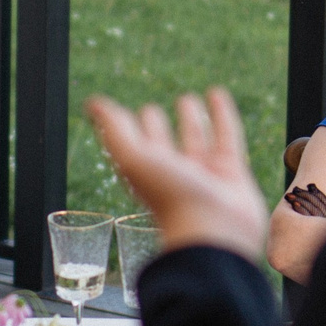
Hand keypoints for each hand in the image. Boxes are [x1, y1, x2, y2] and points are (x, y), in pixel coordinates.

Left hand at [86, 90, 267, 259]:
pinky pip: (227, 137)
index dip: (129, 129)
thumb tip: (93, 102)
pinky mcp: (232, 173)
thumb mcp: (134, 159)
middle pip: (163, 146)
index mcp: (147, 175)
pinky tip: (217, 93)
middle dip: (157, 126)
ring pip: (196, 141)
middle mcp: (173, 175)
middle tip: (151, 109)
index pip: (135, 146)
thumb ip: (115, 130)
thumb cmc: (170, 198)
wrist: (213, 232)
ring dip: (191, 119)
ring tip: (187, 98)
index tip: (121, 113)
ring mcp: (204, 175)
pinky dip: (221, 114)